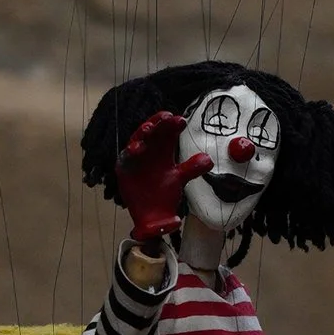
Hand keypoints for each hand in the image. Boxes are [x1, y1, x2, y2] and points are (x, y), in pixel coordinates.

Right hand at [114, 108, 203, 244]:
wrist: (153, 218)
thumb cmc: (164, 196)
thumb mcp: (179, 180)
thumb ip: (192, 169)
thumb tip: (208, 159)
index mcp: (164, 153)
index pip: (168, 134)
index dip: (173, 126)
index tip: (181, 120)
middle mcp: (150, 152)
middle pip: (153, 133)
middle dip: (159, 123)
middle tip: (167, 116)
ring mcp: (136, 159)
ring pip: (139, 140)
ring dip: (143, 133)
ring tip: (150, 128)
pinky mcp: (125, 168)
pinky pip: (126, 157)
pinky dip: (131, 151)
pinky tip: (138, 148)